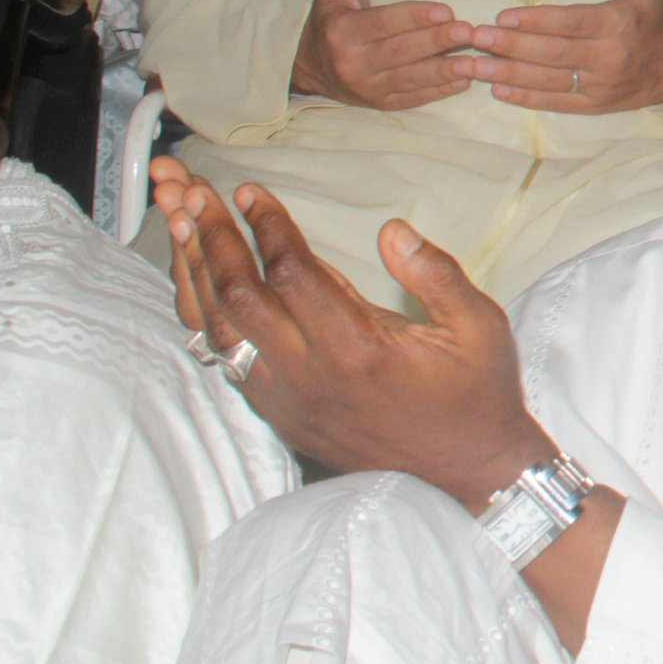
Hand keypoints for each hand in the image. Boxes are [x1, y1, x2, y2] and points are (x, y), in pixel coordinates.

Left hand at [154, 159, 553, 503]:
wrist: (466, 470)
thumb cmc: (477, 392)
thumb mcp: (479, 324)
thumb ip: (435, 273)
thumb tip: (392, 229)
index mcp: (359, 349)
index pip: (293, 273)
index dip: (268, 227)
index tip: (252, 192)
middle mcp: (312, 376)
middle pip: (241, 298)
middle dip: (216, 242)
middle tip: (199, 199)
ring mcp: (289, 401)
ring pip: (221, 332)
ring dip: (199, 279)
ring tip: (184, 234)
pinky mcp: (281, 416)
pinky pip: (227, 362)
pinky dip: (207, 319)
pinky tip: (201, 290)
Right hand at [290, 0, 474, 109]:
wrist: (310, 69)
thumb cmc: (331, 22)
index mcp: (342, 33)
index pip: (382, 24)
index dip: (414, 17)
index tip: (446, 10)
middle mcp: (352, 63)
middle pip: (399, 52)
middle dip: (435, 42)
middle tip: (468, 31)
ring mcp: (366, 88)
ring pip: (408, 80)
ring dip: (442, 71)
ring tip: (473, 62)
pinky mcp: (379, 104)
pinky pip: (411, 99)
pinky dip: (437, 92)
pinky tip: (463, 81)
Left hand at [448, 0, 662, 113]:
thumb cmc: (660, 19)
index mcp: (619, 23)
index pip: (571, 22)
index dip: (536, 20)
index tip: (502, 16)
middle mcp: (609, 57)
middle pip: (552, 52)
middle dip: (509, 45)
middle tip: (475, 37)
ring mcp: (601, 85)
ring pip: (547, 79)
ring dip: (507, 73)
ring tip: (472, 66)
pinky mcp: (595, 105)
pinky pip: (555, 102)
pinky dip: (525, 97)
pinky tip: (498, 89)